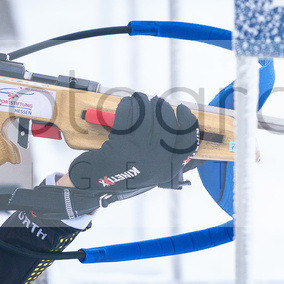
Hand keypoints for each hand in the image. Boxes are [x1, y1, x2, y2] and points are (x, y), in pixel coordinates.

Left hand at [68, 93, 198, 193]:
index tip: (181, 108)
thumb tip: (177, 124)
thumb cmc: (127, 174)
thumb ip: (166, 152)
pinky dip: (127, 106)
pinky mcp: (120, 144)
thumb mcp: (151, 170)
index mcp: (167, 168)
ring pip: (146, 117)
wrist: (96, 185)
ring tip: (140, 98)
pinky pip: (127, 117)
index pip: (187, 142)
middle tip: (155, 101)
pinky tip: (126, 104)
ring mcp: (139, 152)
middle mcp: (156, 160)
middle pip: (167, 124)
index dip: (187, 122)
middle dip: (161, 107)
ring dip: (143, 102)